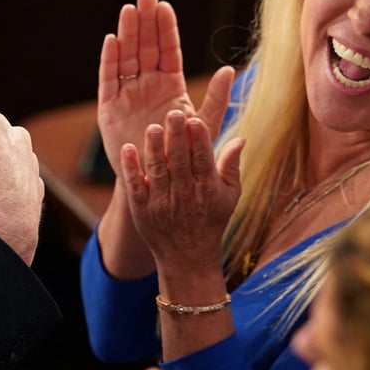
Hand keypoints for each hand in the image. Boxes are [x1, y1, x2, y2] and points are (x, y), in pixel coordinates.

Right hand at [98, 0, 234, 177]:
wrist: (159, 183)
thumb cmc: (183, 154)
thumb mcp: (204, 126)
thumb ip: (217, 99)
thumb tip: (229, 70)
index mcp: (170, 85)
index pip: (168, 51)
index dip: (165, 29)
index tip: (165, 6)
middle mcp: (148, 85)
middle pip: (145, 47)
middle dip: (145, 21)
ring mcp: (128, 94)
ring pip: (127, 57)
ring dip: (127, 33)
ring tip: (129, 9)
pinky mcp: (110, 108)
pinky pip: (109, 80)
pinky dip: (110, 60)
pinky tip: (112, 40)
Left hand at [120, 111, 244, 273]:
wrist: (187, 257)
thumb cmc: (212, 220)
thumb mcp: (230, 195)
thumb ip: (232, 166)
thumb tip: (241, 138)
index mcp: (207, 189)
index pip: (203, 159)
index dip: (199, 140)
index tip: (195, 120)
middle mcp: (185, 195)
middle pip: (179, 160)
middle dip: (176, 136)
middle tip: (173, 112)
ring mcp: (162, 203)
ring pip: (157, 170)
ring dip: (154, 148)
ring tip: (153, 127)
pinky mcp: (142, 209)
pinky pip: (135, 185)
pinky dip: (131, 168)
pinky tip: (128, 149)